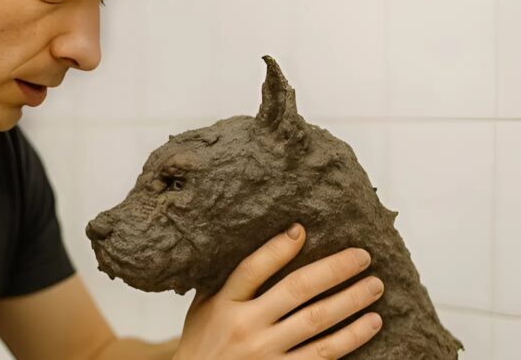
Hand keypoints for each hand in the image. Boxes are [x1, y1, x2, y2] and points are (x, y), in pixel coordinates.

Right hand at [173, 224, 382, 358]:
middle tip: (362, 256)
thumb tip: (268, 244)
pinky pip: (323, 355)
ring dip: (351, 301)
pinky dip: (351, 338)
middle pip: (296, 290)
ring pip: (317, 321)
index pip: (253, 268)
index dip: (278, 248)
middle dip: (333, 270)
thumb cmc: (203, 343)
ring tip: (374, 286)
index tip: (302, 230)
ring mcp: (267, 353)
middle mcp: (247, 327)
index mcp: (224, 304)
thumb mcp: (204, 306)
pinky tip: (371, 324)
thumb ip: (230, 280)